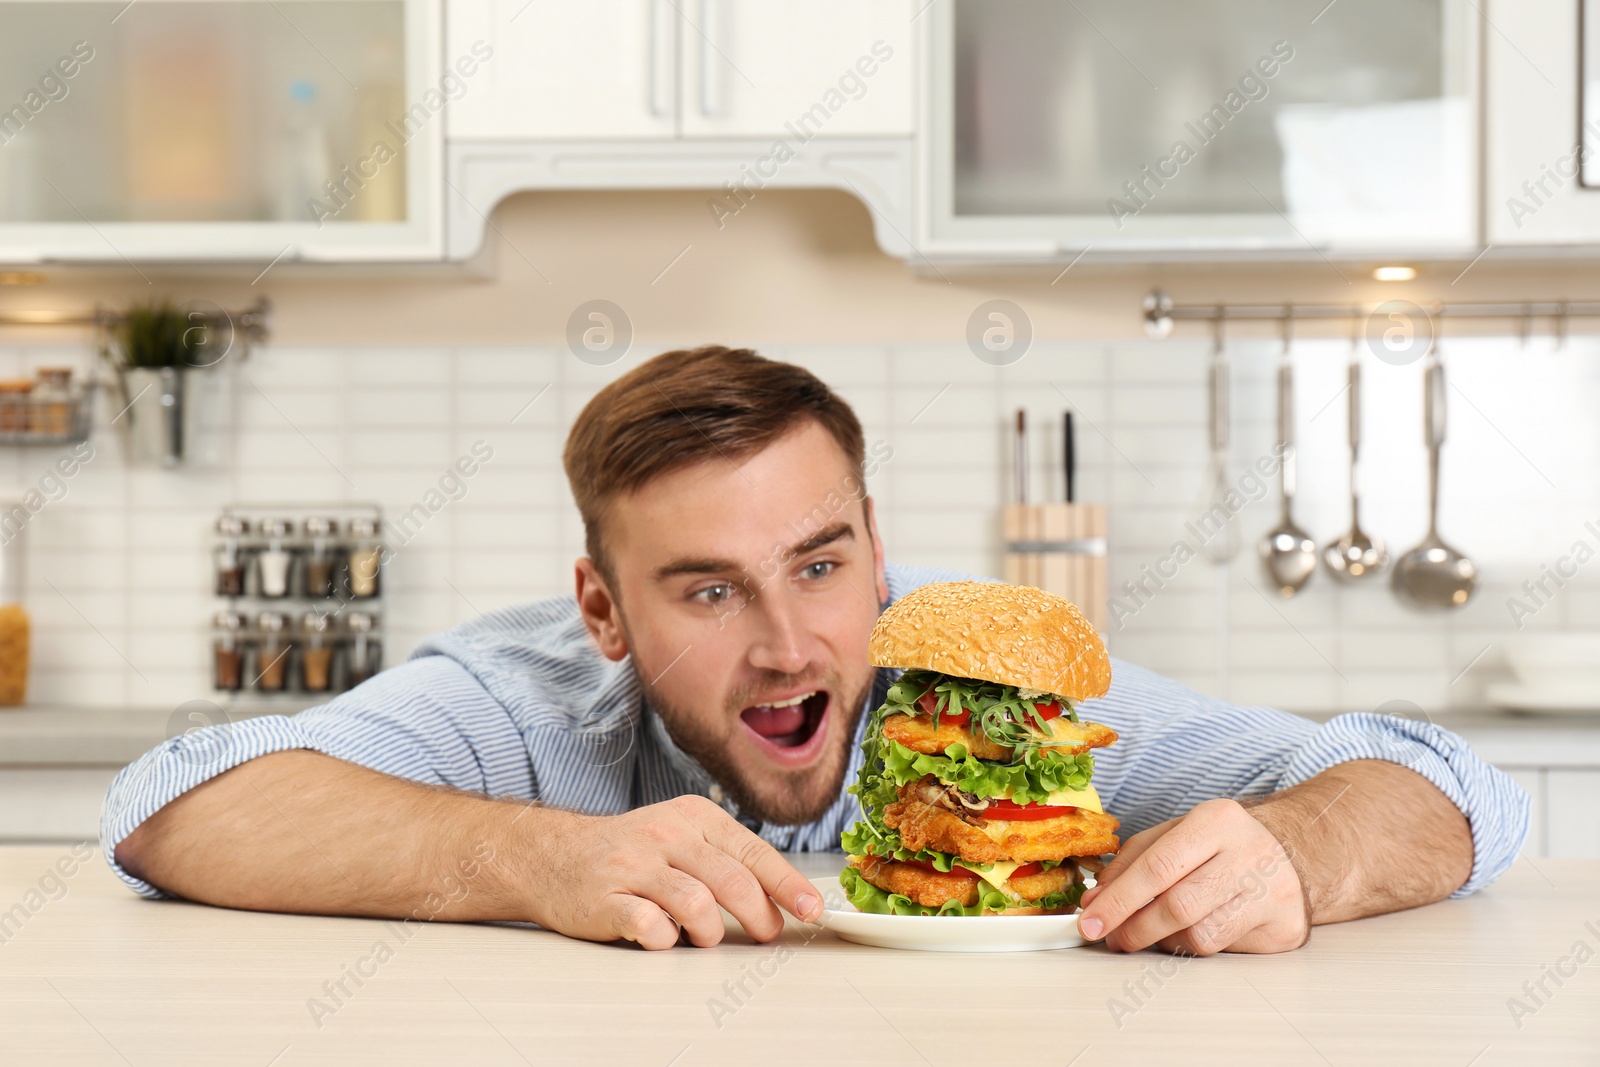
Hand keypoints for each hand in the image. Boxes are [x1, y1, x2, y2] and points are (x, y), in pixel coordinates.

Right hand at [526, 795, 822, 949]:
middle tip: (766, 935)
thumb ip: (724, 859)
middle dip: (759, 916)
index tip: (811, 909)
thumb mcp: (680, 836)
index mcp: (693, 816)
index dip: (787, 884)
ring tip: (704, 938)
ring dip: (711, 932)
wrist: (552, 855)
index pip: (753, 851)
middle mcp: (666, 833)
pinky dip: (665, 940)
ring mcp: (635, 865)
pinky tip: (663, 937)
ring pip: (696, 903)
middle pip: (732, 880)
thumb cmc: (630, 852)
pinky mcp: (607, 898)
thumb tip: (781, 898)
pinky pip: (649, 925)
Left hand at [1075, 798, 1309, 955]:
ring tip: (1146, 933)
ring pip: (1199, 935)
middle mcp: (1250, 853)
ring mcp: (1274, 892)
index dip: (1118, 899)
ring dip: (1161, 941)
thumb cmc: (1219, 846)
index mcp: (1217, 820)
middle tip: (1111, 937)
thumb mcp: (1175, 835)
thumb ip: (1131, 863)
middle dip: (1134, 927)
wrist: (1288, 854)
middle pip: (1178, 904)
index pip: (1157, 866)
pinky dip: (1191, 946)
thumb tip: (1095, 902)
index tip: (1090, 920)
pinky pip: (1221, 949)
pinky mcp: (1285, 926)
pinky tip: (1183, 933)